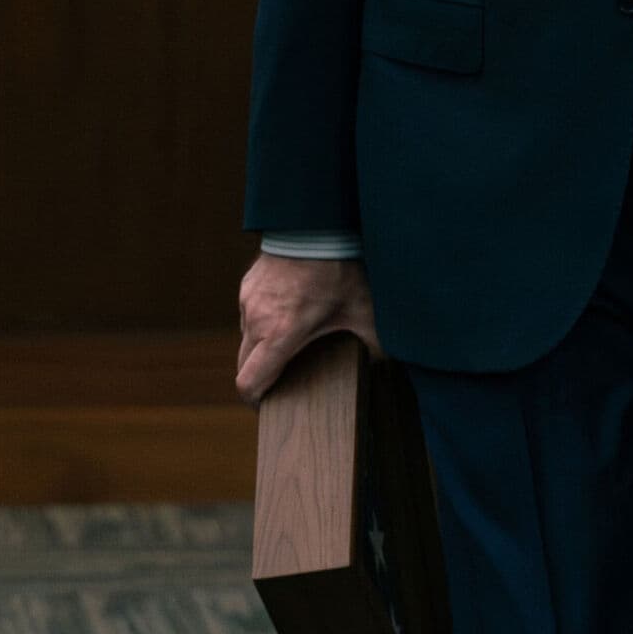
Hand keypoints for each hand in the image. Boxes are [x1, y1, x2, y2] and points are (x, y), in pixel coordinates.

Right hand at [235, 252, 378, 403]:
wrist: (315, 225)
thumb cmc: (339, 268)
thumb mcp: (363, 310)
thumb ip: (374, 342)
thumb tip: (389, 364)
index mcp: (279, 334)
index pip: (248, 383)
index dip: (256, 402)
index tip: (269, 408)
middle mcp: (256, 321)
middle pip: (243, 366)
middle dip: (259, 380)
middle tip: (282, 385)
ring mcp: (248, 302)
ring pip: (245, 340)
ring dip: (261, 350)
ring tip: (289, 348)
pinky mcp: (247, 286)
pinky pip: (248, 316)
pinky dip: (262, 324)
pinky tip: (287, 317)